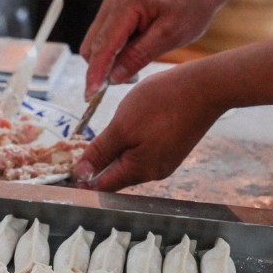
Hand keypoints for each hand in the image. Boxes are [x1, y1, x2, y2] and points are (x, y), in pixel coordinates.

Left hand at [71, 68, 224, 191]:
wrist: (207, 86)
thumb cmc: (162, 103)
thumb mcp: (121, 127)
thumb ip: (100, 152)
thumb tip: (80, 174)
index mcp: (139, 171)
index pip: (102, 185)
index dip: (82, 179)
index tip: (64, 169)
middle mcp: (154, 172)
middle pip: (115, 176)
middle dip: (96, 165)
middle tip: (77, 147)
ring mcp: (165, 160)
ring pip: (129, 162)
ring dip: (113, 152)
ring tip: (101, 136)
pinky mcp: (172, 146)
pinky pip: (143, 151)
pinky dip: (129, 143)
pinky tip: (126, 127)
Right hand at [80, 0, 221, 99]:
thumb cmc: (193, 4)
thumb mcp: (171, 35)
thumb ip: (139, 56)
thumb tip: (113, 78)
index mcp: (126, 4)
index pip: (102, 47)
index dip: (95, 73)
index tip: (90, 96)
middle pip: (92, 45)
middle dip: (102, 68)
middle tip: (128, 80)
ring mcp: (112, 1)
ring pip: (96, 41)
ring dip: (109, 59)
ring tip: (135, 65)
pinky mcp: (116, 5)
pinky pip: (105, 33)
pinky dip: (114, 49)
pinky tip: (134, 52)